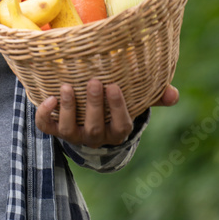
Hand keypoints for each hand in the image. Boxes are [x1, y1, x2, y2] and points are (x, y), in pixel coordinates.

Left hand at [36, 80, 180, 147]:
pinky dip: (44, 114)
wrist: (85, 116)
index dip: (117, 109)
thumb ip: (154, 96)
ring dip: (68, 108)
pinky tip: (48, 97)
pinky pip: (46, 127)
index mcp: (116, 131)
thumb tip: (174, 94)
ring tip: (67, 86)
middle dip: (94, 106)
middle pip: (94, 128)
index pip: (120, 126)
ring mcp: (73, 135)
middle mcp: (94, 137)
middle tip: (93, 82)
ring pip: (69, 130)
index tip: (114, 86)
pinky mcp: (54, 128)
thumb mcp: (135, 100)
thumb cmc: (114, 104)